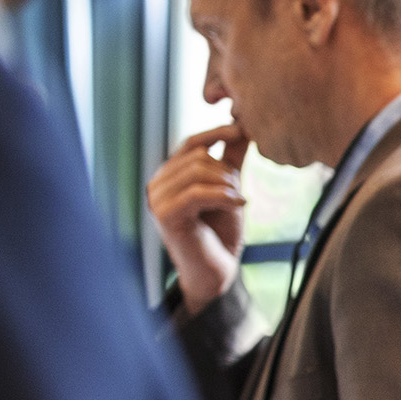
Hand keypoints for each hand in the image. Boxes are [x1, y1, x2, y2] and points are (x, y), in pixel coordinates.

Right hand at [148, 123, 249, 313]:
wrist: (216, 271)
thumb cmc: (220, 232)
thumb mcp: (228, 189)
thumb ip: (231, 160)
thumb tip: (244, 127)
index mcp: (169, 176)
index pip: (190, 143)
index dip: (216, 133)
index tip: (242, 130)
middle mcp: (157, 184)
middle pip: (196, 157)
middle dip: (226, 171)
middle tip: (239, 192)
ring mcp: (157, 200)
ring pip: (196, 172)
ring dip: (226, 185)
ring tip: (238, 201)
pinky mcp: (164, 215)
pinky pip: (197, 193)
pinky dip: (223, 196)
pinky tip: (238, 205)